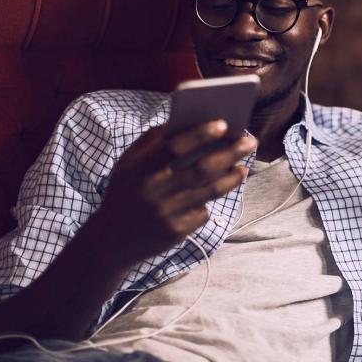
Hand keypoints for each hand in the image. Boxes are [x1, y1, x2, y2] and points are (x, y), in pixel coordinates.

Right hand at [91, 120, 256, 267]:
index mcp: (140, 169)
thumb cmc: (126, 192)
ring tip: (243, 167)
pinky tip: (213, 194)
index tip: (224, 123)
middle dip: (230, 153)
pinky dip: (209, 202)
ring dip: (232, 178)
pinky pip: (202, 212)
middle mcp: (154, 191)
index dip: (200, 134)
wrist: (110, 241)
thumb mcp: (128, 164)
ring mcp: (165, 213)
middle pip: (201, 169)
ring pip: (210, 192)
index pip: (174, 147)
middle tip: (251, 142)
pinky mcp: (175, 232)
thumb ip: (152, 141)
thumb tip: (185, 119)